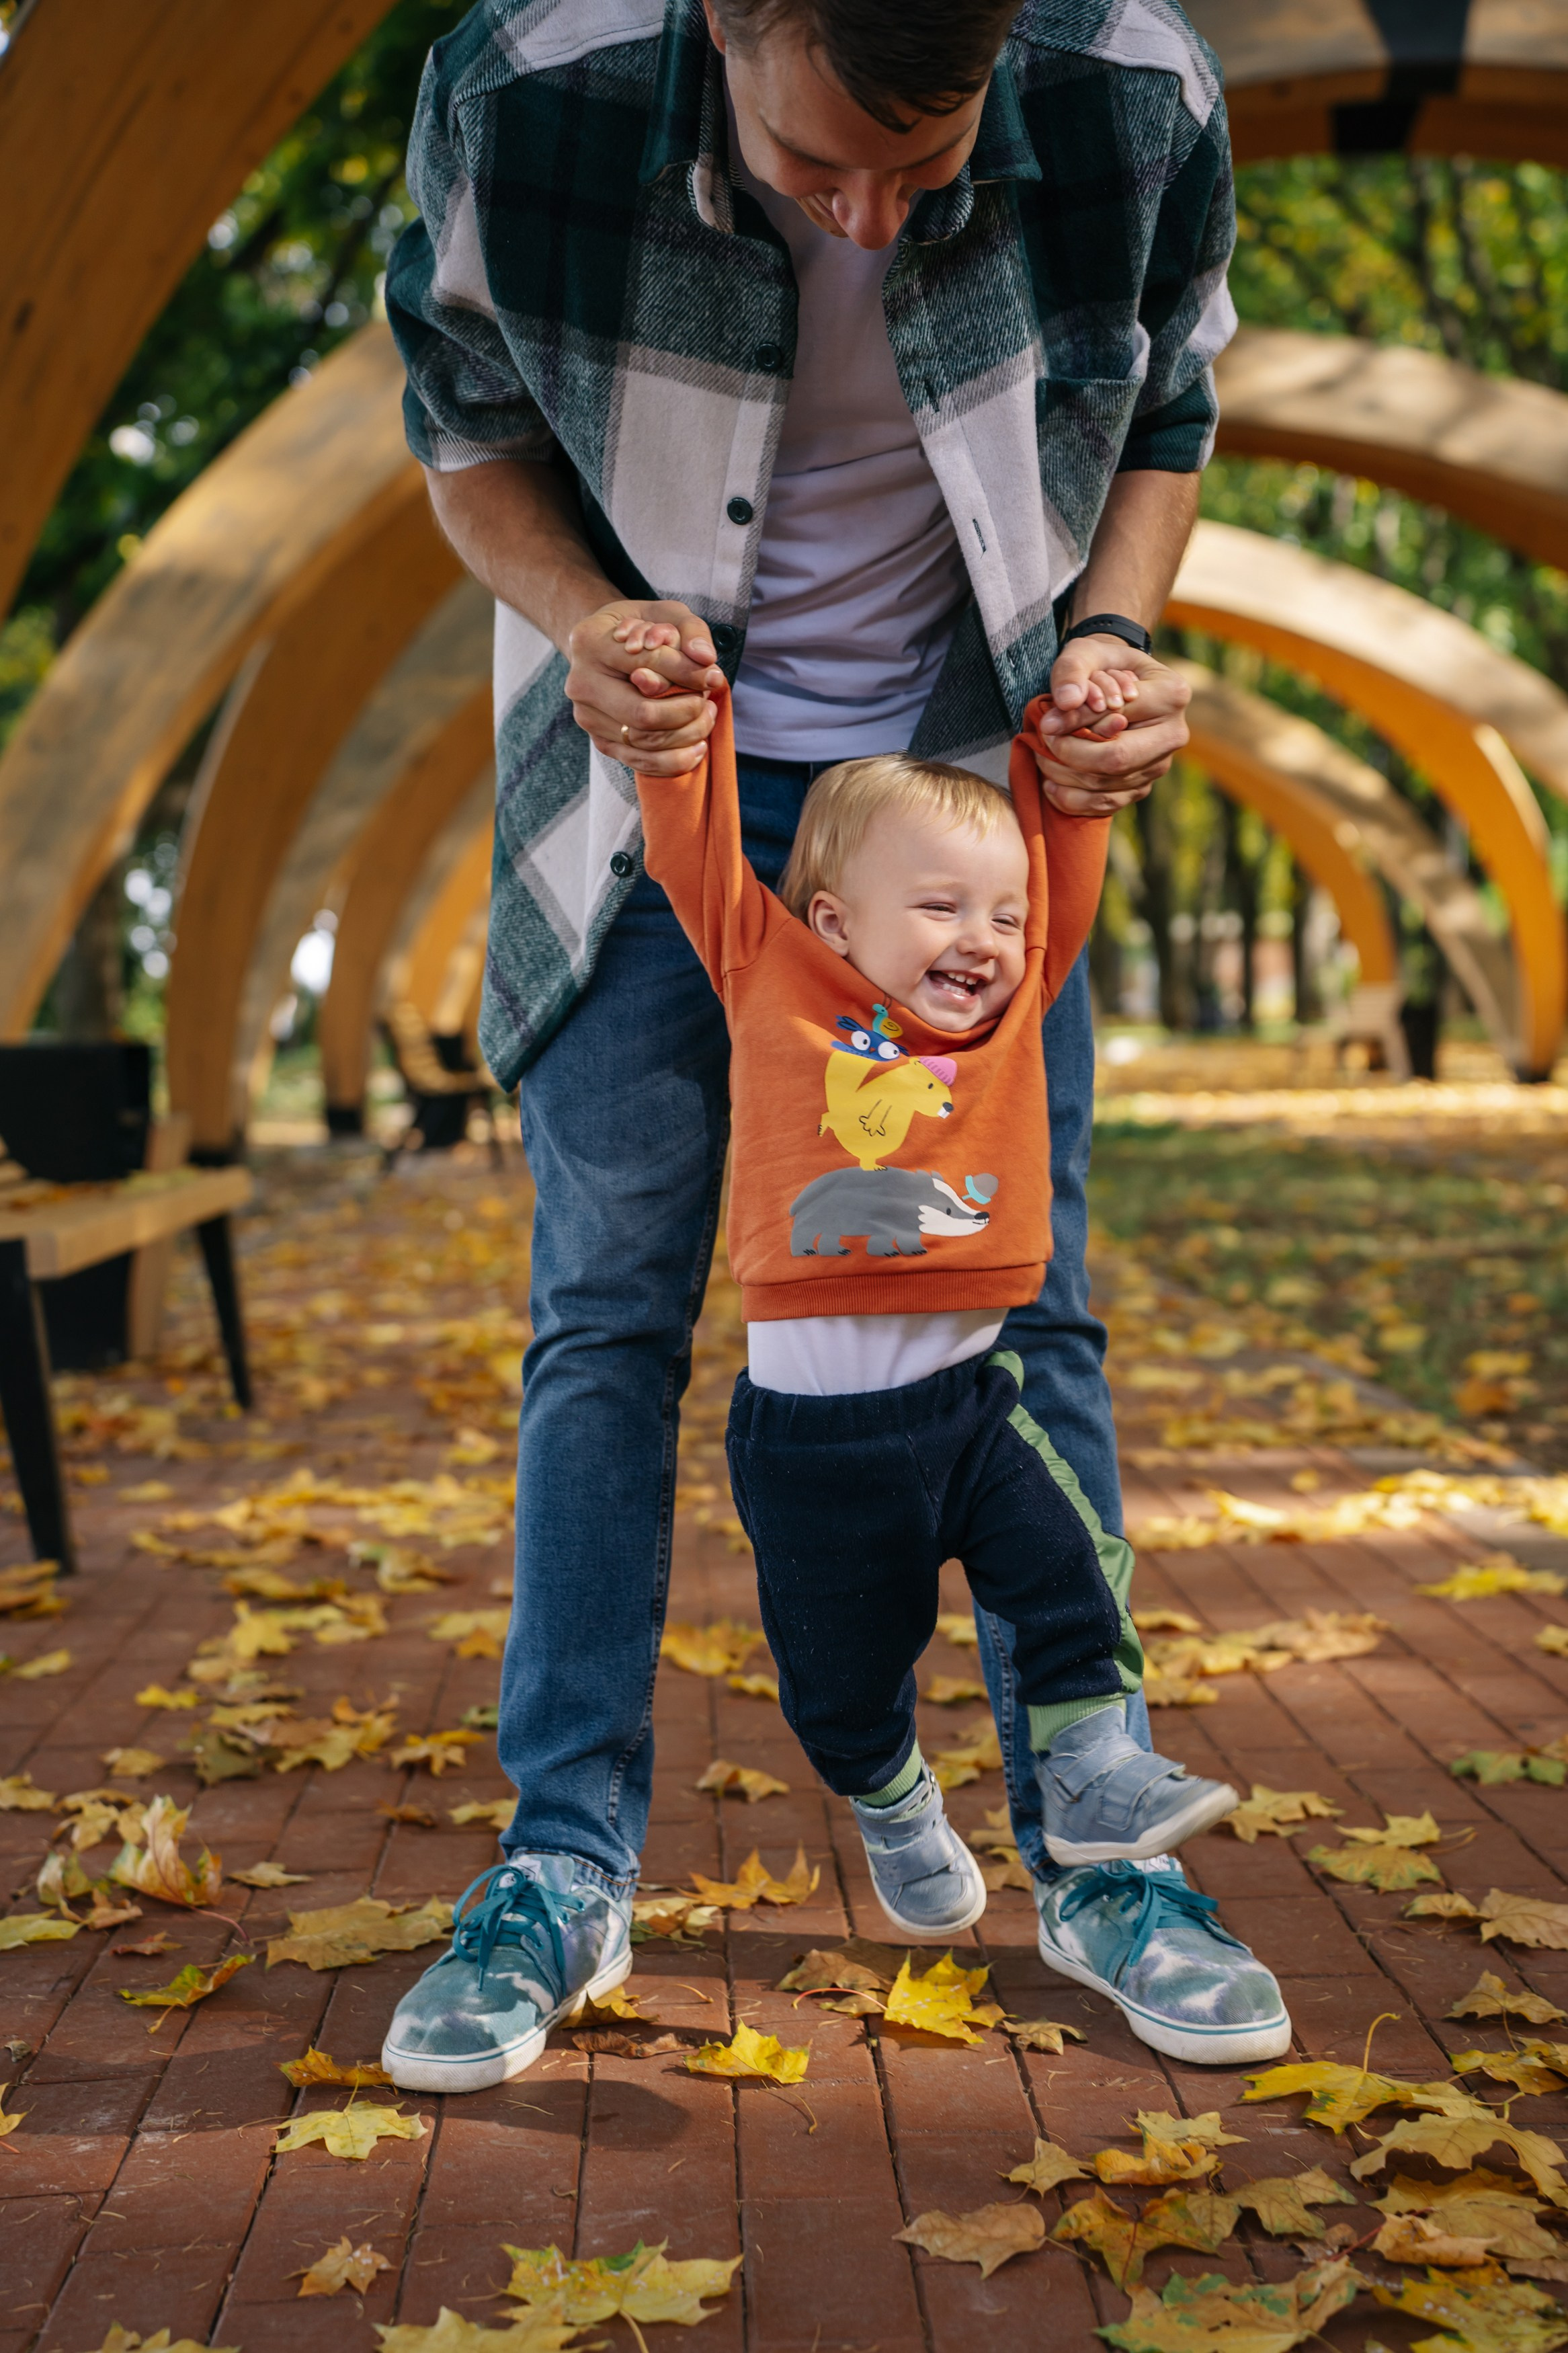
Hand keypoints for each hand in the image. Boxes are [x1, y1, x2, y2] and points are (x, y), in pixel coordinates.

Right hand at [565, 599, 723, 774]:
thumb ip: (690, 630)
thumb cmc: (642, 628)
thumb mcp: (665, 613)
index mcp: (590, 643)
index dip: (686, 673)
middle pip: (642, 713)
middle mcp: (580, 684)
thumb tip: (706, 659)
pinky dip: (674, 761)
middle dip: (686, 711)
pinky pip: (640, 763)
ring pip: (643, 742)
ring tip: (706, 718)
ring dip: (686, 736)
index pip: (645, 663)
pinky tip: (697, 748)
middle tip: (708, 702)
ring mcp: (587, 717)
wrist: (606, 649)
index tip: (713, 676)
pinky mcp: (600, 741)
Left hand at [1033, 637, 1190, 815]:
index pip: (1117, 717)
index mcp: (1171, 694)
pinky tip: (1052, 785)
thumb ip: (1072, 671)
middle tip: (1043, 743)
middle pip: (1116, 760)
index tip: (1045, 724)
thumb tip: (1066, 702)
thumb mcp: (1086, 652)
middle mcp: (1173, 734)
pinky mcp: (1143, 786)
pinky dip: (1074, 800)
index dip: (1075, 724)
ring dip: (1066, 777)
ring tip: (1042, 759)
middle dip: (1070, 756)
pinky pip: (1107, 804)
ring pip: (1107, 785)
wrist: (1117, 682)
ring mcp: (1160, 765)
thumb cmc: (1102, 663)